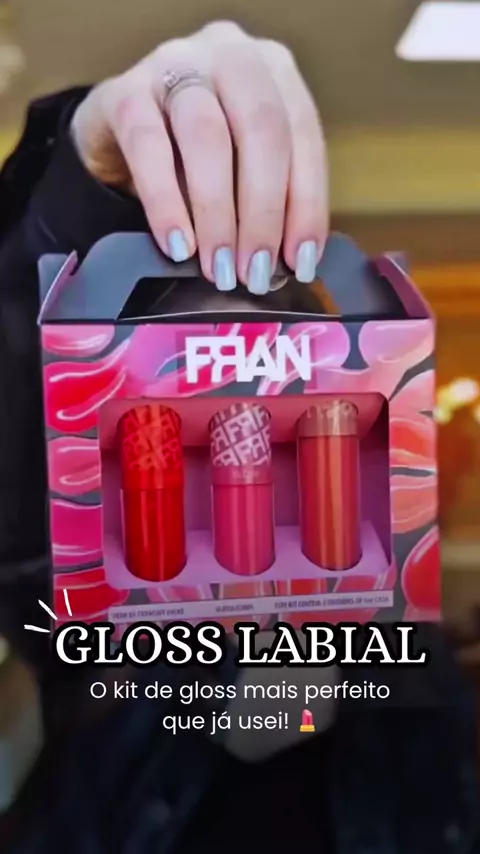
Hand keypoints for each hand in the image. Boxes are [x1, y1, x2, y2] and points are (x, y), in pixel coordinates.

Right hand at [72, 21, 327, 294]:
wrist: (115, 134)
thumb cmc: (192, 157)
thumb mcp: (242, 168)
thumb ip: (269, 198)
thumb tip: (287, 262)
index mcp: (272, 71)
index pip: (303, 136)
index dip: (306, 203)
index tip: (300, 261)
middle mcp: (230, 55)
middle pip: (261, 129)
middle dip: (263, 212)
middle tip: (255, 271)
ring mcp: (174, 64)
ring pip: (207, 136)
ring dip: (218, 213)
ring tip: (218, 266)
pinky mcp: (123, 91)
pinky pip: (148, 147)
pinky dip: (166, 203)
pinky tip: (178, 244)